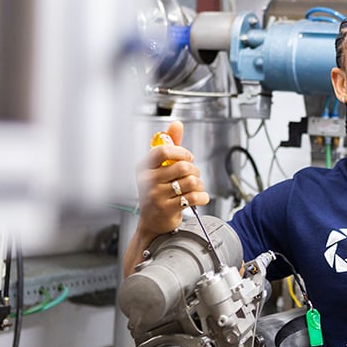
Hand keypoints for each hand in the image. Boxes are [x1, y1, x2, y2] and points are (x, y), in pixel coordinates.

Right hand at [135, 120, 209, 241]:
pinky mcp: (167, 209)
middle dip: (195, 171)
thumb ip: (170, 144)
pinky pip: (194, 197)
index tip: (188, 157)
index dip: (182, 152)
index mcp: (144, 167)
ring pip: (191, 182)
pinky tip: (200, 198)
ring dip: (200, 184)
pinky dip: (203, 197)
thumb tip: (176, 124)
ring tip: (197, 188)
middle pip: (183, 167)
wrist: (152, 223)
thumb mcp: (159, 167)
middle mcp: (147, 181)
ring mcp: (156, 196)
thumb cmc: (157, 191)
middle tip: (194, 176)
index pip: (163, 151)